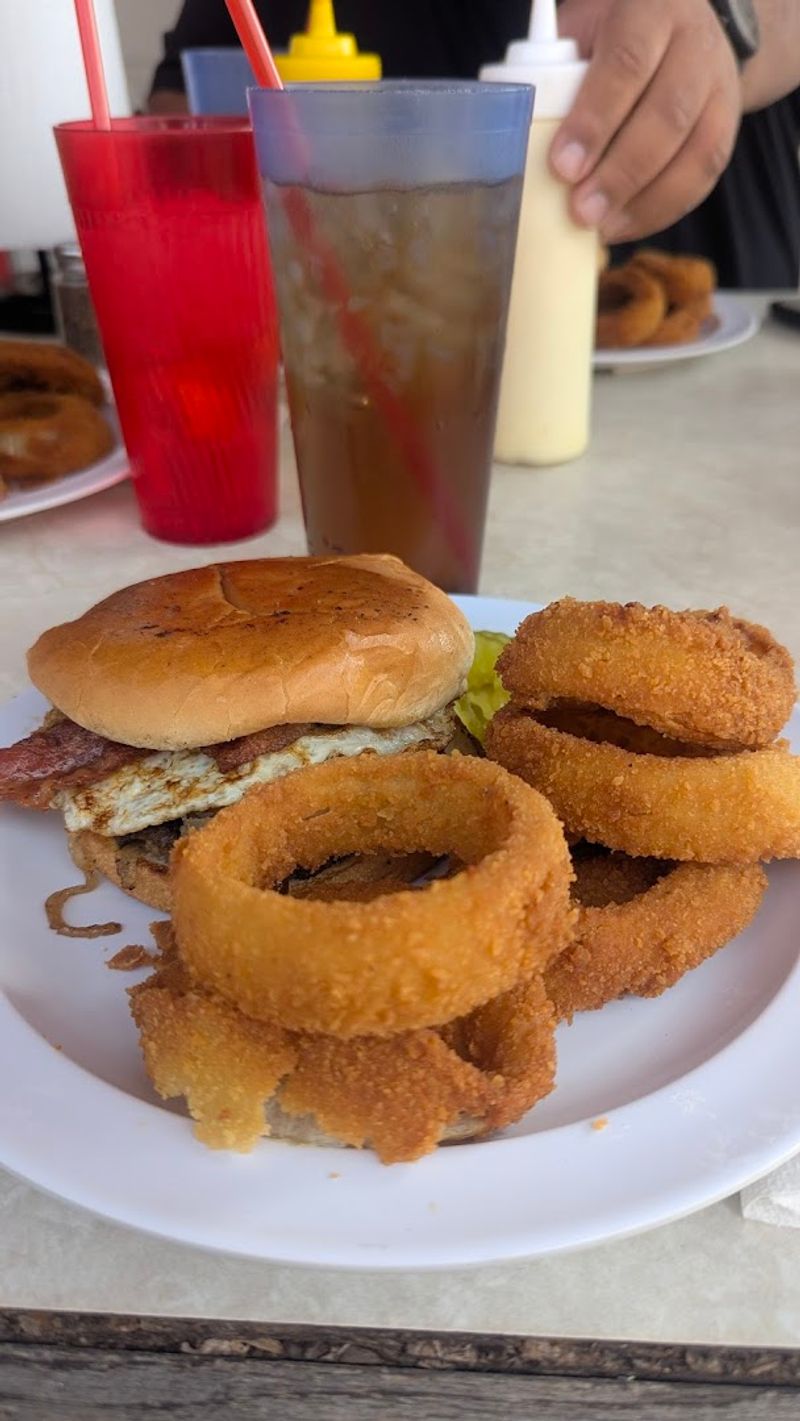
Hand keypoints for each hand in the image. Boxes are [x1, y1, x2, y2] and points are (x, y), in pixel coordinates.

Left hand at [550, 0, 741, 240]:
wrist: (686, 27)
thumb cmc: (615, 35)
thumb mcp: (585, 32)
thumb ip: (556, 71)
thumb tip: (515, 137)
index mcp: (651, 11)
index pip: (627, 63)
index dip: (595, 119)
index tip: (563, 166)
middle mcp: (694, 45)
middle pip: (667, 116)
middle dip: (620, 172)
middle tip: (581, 211)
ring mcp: (719, 88)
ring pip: (695, 152)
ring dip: (644, 200)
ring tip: (601, 228)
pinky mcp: (728, 128)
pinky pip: (704, 177)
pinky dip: (662, 209)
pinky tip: (625, 225)